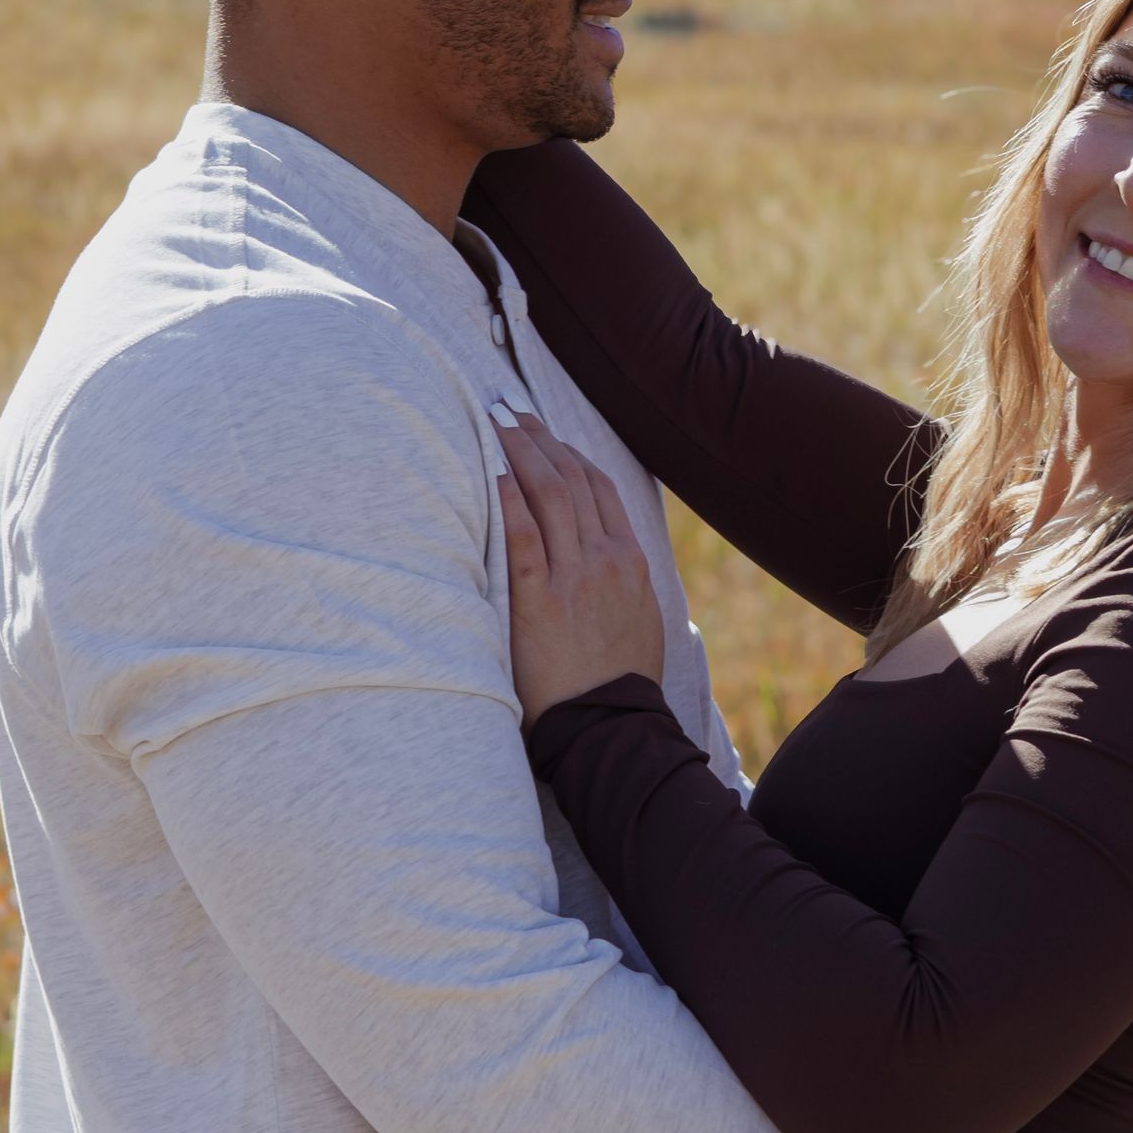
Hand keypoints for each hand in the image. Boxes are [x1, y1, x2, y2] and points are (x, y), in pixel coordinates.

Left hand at [493, 409, 664, 722]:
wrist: (611, 725)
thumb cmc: (619, 678)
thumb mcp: (638, 616)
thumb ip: (621, 576)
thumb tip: (604, 552)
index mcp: (630, 559)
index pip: (598, 486)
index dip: (567, 451)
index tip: (542, 431)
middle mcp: (605, 559)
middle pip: (570, 479)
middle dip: (537, 438)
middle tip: (507, 407)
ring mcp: (575, 579)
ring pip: (549, 497)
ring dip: (520, 453)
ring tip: (494, 422)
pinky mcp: (540, 603)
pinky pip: (525, 540)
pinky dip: (511, 501)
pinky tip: (494, 473)